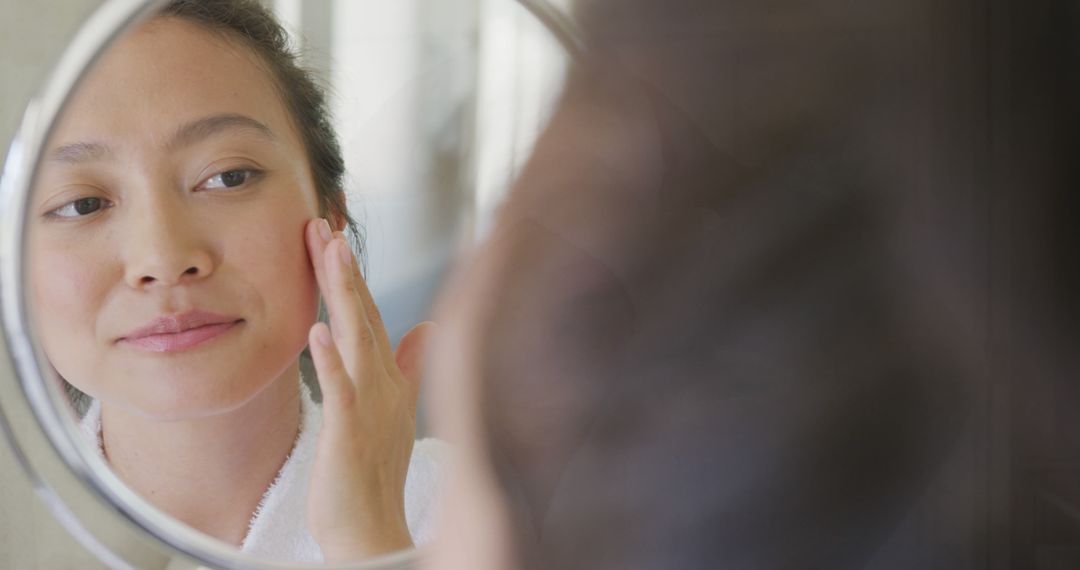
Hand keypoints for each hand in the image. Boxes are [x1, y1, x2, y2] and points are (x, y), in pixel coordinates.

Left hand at [302, 217, 433, 561]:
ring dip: (342, 294)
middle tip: (322, 223)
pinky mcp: (350, 432)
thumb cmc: (376, 473)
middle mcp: (380, 384)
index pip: (366, 314)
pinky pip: (340, 390)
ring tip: (328, 253)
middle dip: (342, 268)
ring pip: (355, 338)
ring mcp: (367, 406)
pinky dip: (330, 359)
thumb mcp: (395, 410)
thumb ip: (410, 366)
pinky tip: (317, 330)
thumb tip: (427, 328)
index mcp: (385, 377)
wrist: (372, 529)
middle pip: (362, 314)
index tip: (331, 234)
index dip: (349, 275)